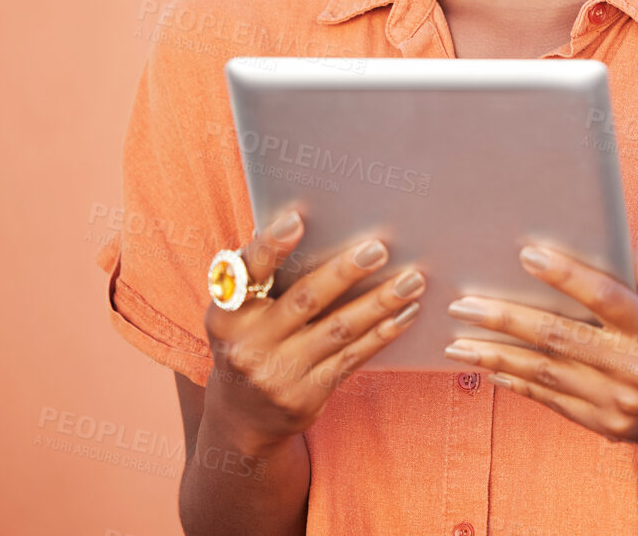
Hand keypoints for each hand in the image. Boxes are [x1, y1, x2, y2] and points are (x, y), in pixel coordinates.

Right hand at [201, 207, 424, 451]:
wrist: (242, 418)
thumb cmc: (249, 343)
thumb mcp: (239, 315)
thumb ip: (261, 278)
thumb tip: (305, 224)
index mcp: (226, 314)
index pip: (246, 273)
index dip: (270, 246)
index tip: (296, 220)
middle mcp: (248, 345)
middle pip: (304, 300)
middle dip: (344, 272)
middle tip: (378, 249)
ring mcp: (278, 374)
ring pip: (338, 329)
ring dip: (379, 302)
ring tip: (412, 280)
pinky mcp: (306, 395)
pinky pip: (352, 357)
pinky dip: (383, 333)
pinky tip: (406, 313)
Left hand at [442, 236, 637, 449]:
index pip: (605, 297)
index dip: (566, 275)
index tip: (527, 255)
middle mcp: (635, 366)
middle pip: (560, 336)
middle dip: (507, 319)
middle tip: (464, 304)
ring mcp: (617, 400)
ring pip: (545, 372)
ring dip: (496, 355)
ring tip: (457, 341)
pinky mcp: (603, 423)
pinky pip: (549, 399)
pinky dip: (515, 382)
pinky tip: (486, 367)